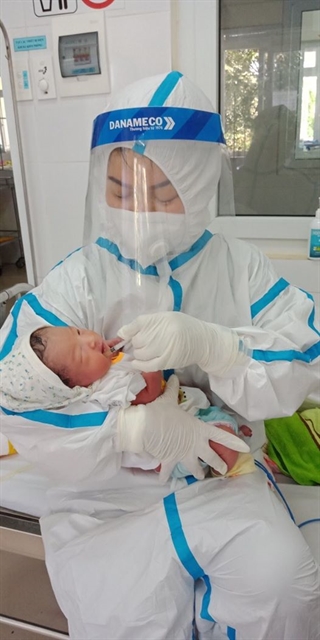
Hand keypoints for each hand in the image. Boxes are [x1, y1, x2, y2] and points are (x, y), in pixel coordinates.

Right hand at [115, 375, 249, 482]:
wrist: (146, 427)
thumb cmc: (162, 413)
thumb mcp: (168, 400)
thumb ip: (173, 390)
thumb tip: (174, 377)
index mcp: (199, 429)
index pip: (220, 435)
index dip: (234, 441)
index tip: (245, 448)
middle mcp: (195, 444)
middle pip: (211, 456)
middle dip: (218, 464)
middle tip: (224, 470)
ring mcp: (184, 454)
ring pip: (195, 467)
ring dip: (197, 472)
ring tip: (200, 476)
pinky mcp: (171, 461)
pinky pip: (168, 471)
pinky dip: (165, 476)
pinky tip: (164, 481)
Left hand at [118, 312, 245, 375]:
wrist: (203, 341)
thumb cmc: (183, 327)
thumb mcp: (166, 319)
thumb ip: (147, 323)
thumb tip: (122, 333)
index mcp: (162, 319)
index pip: (137, 324)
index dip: (128, 331)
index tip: (124, 335)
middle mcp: (163, 332)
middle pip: (137, 340)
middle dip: (136, 343)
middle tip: (143, 343)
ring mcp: (165, 348)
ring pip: (140, 353)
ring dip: (138, 353)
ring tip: (146, 351)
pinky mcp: (167, 361)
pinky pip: (147, 365)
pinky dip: (139, 364)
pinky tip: (136, 362)